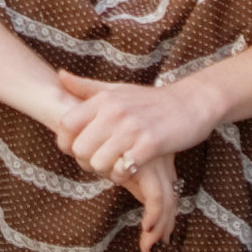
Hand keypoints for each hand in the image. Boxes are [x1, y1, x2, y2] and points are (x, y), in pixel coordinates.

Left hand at [51, 75, 194, 251]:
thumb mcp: (118, 89)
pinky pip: (122, 170)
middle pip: (80, 149)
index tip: (79, 149)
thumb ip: (87, 87)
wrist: (191, 103)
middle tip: (101, 161)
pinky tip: (131, 169)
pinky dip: (123, 175)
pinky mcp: (150, 144)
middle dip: (87, 161)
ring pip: (98, 163)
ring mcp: (132, 128)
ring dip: (106, 171)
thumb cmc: (151, 101)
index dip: (66, 142)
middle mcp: (115, 111)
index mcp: (104, 99)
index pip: (66, 125)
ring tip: (116, 166)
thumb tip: (59, 75)